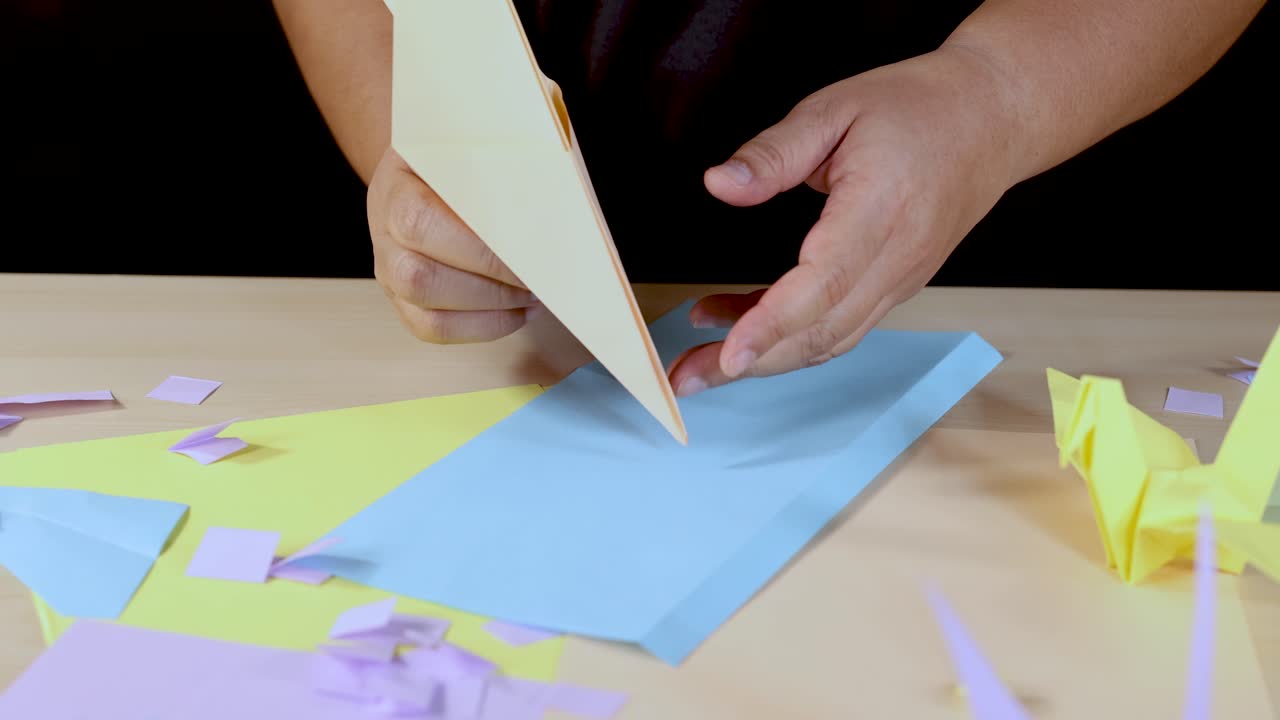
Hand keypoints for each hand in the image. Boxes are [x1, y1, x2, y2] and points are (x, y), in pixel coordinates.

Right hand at [367, 148, 541, 342]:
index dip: (478, 249)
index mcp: (395, 186)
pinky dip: (483, 328)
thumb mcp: (471, 146)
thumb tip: (553, 200)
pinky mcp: (403, 301)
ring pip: (427, 313)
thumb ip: (502, 169)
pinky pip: (434, 330)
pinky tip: (517, 311)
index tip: (528, 253)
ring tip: (532, 296)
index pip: (421, 222)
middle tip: (537, 279)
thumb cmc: (455, 159)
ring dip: (490, 311)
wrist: (422, 169)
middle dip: (491, 286)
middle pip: (419, 277)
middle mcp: (383, 232)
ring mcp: (389, 272)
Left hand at [667, 46, 1021, 395]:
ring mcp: (900, 280)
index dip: (771, 325)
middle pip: (820, 333)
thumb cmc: (919, 106)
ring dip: (764, 358)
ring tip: (701, 359)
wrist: (995, 117)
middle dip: (749, 364)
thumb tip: (719, 184)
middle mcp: (896, 259)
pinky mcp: (896, 285)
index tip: (727, 353)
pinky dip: (790, 336)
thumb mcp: (836, 108)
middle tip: (685, 378)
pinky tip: (742, 321)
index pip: (821, 285)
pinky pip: (840, 325)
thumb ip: (775, 152)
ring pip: (829, 340)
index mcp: (880, 211)